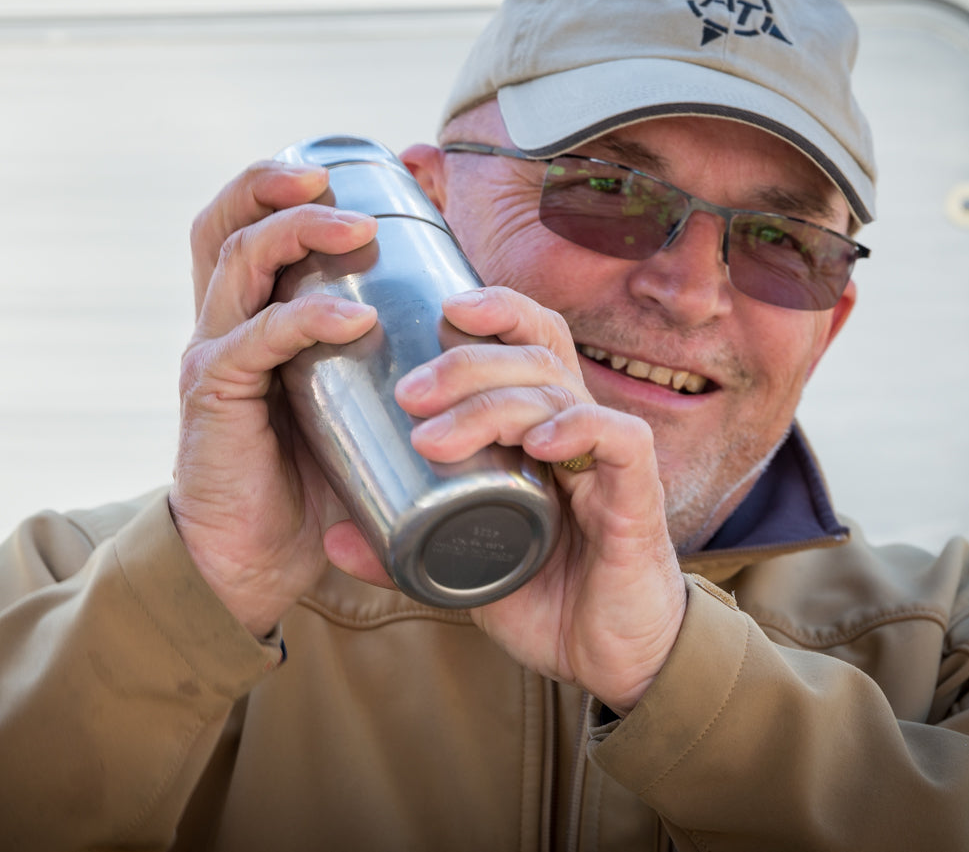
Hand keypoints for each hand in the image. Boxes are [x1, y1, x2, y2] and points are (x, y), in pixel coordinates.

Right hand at [169, 161, 378, 636]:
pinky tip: (351, 317)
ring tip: (357, 226)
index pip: (246, 222)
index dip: (281, 183)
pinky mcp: (214, 398)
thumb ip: (391, 359)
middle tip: (338, 182)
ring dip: (298, 231)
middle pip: (228, 221)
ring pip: (238, 261)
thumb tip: (473, 319)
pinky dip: (304, 319)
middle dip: (276, 184)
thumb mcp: (357, 402)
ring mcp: (213, 354)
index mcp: (250, 313)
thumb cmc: (319, 477)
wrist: (260, 561)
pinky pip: (252, 340)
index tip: (348, 171)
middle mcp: (222, 321)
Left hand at [324, 287, 687, 712]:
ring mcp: (609, 461)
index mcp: (543, 426)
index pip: (528, 341)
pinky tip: (537, 442)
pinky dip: (578, 429)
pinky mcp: (637, 498)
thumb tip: (331, 538)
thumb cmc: (545, 596)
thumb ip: (403, 550)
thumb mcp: (461, 567)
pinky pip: (619, 440)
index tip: (439, 311)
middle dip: (466, 363)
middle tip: (407, 394)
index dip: (494, 309)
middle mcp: (578, 429)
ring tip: (432, 438)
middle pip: (533, 356)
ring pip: (560, 394)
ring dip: (493, 405)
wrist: (609, 659)